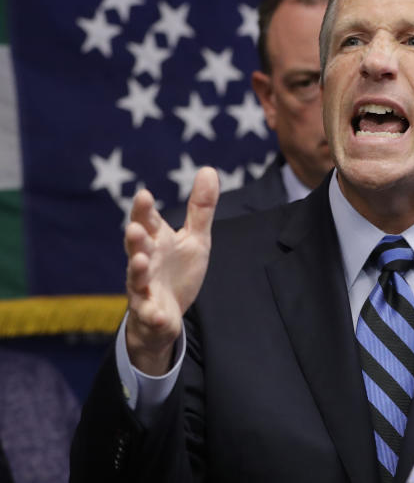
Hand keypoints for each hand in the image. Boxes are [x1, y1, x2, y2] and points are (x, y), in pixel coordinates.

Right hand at [124, 167, 218, 374]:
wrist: (166, 314)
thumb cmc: (177, 271)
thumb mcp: (195, 238)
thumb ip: (200, 208)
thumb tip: (208, 169)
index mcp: (156, 242)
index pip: (147, 222)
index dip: (144, 210)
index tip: (144, 195)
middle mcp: (145, 262)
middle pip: (136, 248)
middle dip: (135, 239)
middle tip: (134, 228)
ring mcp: (144, 288)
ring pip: (136, 279)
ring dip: (136, 270)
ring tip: (138, 261)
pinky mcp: (150, 312)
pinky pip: (150, 314)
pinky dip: (153, 314)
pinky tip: (159, 314)